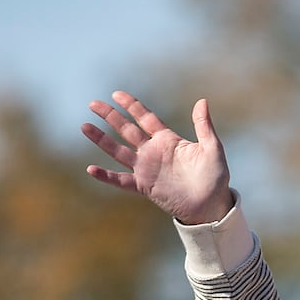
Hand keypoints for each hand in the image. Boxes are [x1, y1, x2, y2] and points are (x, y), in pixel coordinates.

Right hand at [82, 91, 232, 224]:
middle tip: (93, 104)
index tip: (116, 94)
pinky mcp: (144, 186)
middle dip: (110, 117)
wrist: (211, 206)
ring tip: (84, 126)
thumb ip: (204, 126)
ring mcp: (146, 168)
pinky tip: (91, 169)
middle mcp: (153, 152)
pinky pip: (121, 180)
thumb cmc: (214, 178)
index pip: (145, 118)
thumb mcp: (212, 149)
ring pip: (119, 151)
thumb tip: (202, 101)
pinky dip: (106, 176)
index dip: (131, 106)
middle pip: (126, 130)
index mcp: (168, 140)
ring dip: (102, 140)